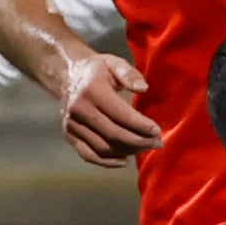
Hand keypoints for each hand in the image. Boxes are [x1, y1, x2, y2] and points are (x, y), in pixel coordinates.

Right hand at [59, 50, 162, 165]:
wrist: (67, 76)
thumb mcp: (113, 62)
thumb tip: (143, 88)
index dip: (141, 126)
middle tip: (157, 143)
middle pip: (113, 134)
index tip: (158, 131)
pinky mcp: (69, 135)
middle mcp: (79, 110)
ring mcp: (71, 125)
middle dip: (139, 142)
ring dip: (127, 151)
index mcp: (91, 90)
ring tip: (145, 147)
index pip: (120, 114)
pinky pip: (89, 155)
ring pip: (103, 148)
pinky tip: (124, 159)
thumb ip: (129, 73)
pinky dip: (107, 162)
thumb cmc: (97, 70)